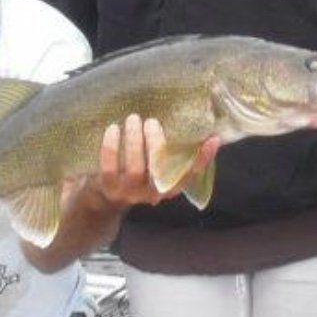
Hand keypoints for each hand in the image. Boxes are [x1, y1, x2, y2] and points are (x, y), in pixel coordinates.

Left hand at [80, 114, 219, 210]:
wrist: (103, 198)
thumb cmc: (134, 171)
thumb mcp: (153, 166)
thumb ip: (168, 151)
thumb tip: (192, 121)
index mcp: (168, 186)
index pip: (190, 175)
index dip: (203, 159)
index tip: (213, 139)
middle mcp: (152, 193)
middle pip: (160, 170)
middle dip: (157, 143)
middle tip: (152, 121)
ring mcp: (130, 193)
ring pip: (136, 169)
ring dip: (135, 141)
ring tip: (133, 119)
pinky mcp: (109, 189)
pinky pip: (110, 168)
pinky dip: (111, 147)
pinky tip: (113, 129)